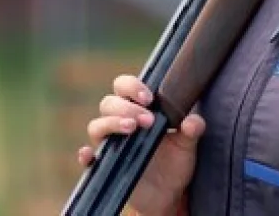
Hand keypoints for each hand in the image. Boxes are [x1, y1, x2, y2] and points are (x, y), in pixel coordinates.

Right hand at [78, 74, 205, 214]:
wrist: (171, 193)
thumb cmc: (176, 161)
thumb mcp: (188, 144)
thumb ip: (193, 129)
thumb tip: (192, 122)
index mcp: (139, 109)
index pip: (124, 87)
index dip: (132, 86)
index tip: (149, 98)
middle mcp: (120, 123)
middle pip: (108, 103)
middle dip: (127, 107)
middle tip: (148, 119)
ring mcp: (111, 144)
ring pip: (96, 126)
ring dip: (111, 123)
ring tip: (132, 128)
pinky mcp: (105, 166)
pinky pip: (87, 159)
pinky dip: (85, 155)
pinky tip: (90, 154)